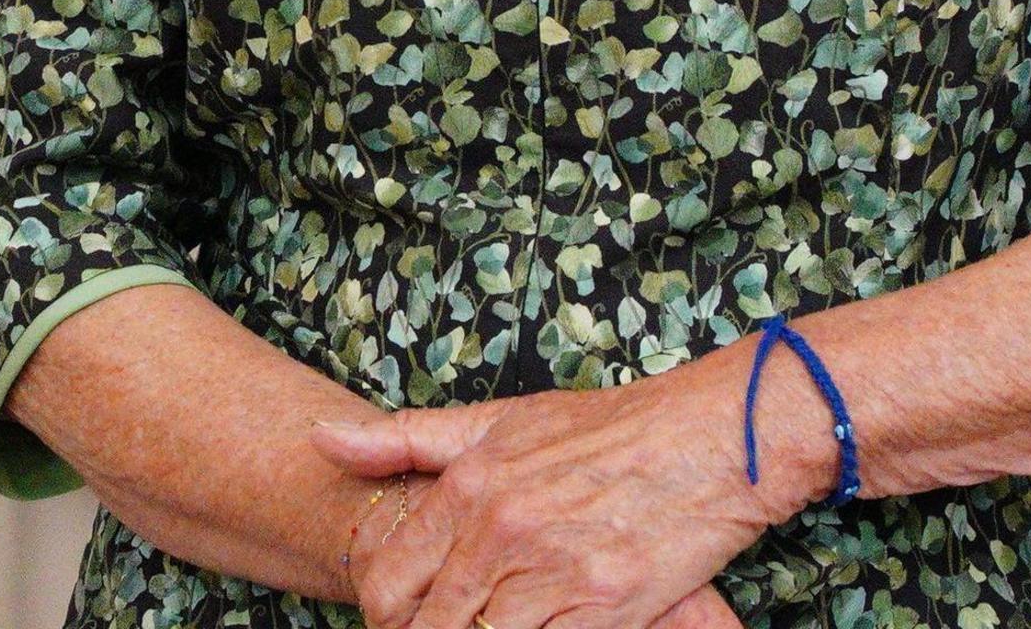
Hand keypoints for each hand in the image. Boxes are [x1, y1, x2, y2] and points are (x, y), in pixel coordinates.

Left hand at [315, 361, 783, 628]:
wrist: (710, 440)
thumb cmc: (606, 431)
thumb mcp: (501, 422)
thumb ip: (407, 440)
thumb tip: (320, 441)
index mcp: (469, 486)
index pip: (388, 581)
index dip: (384, 617)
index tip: (403, 621)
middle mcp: (501, 531)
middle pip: (429, 627)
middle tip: (450, 625)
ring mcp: (552, 572)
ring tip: (500, 622)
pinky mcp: (604, 606)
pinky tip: (546, 628)